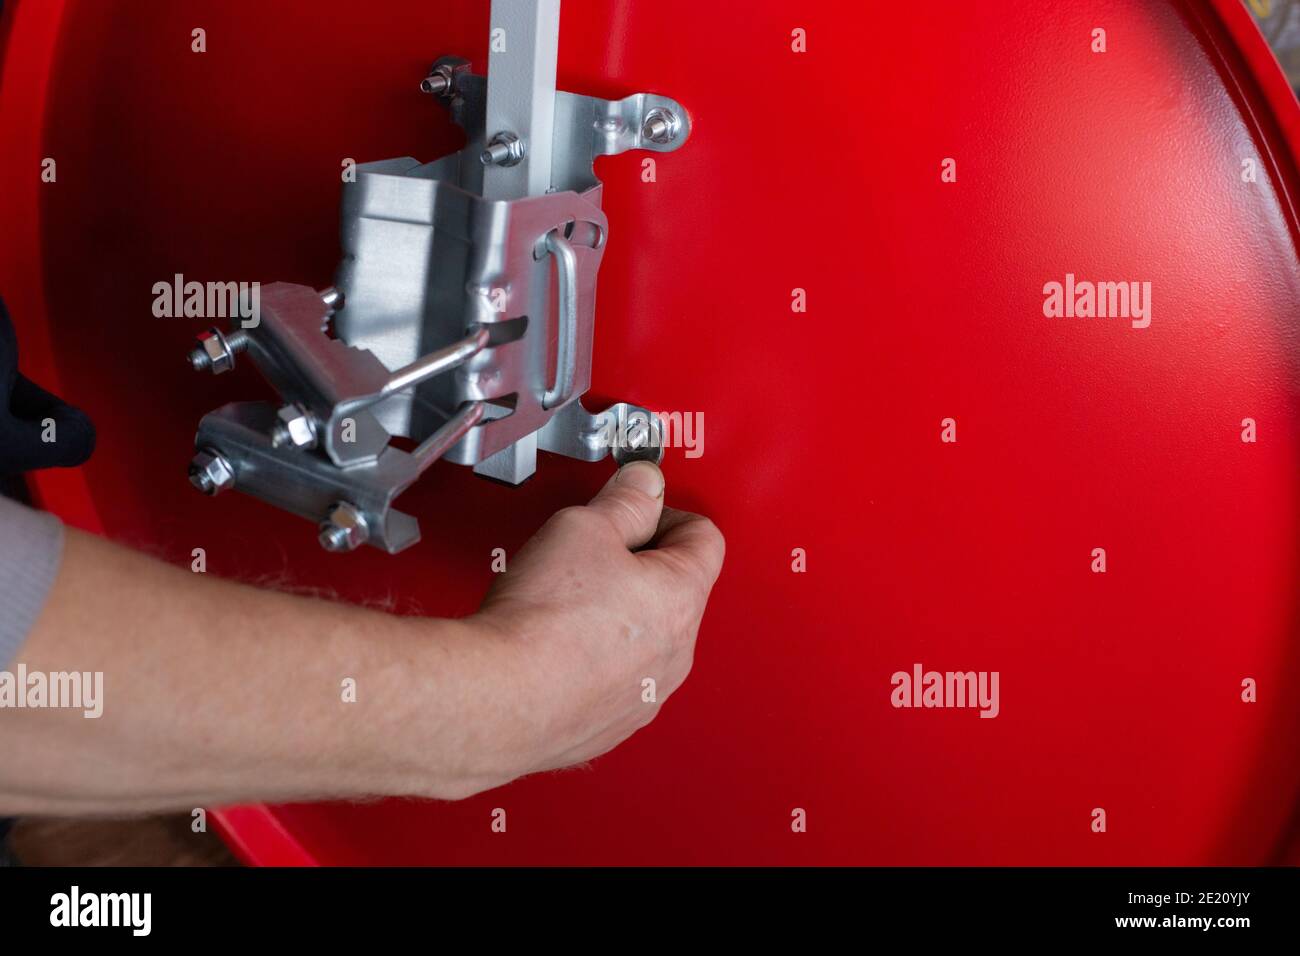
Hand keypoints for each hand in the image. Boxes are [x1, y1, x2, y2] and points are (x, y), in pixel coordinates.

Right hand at [469, 460, 724, 785]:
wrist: (500, 698)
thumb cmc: (542, 620)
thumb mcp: (585, 527)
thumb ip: (625, 500)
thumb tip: (644, 485)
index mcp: (681, 598)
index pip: (704, 538)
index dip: (665, 512)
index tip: (633, 510)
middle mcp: (676, 653)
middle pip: (674, 590)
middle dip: (636, 565)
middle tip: (589, 553)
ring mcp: (645, 695)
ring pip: (644, 639)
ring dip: (615, 617)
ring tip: (564, 602)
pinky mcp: (610, 725)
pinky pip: (614, 680)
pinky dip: (592, 661)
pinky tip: (553, 645)